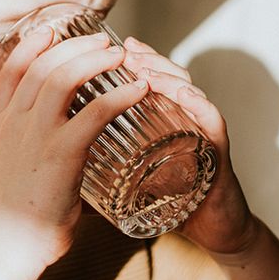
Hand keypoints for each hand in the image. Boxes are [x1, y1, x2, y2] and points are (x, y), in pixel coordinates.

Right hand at [0, 28, 150, 270]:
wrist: (12, 244)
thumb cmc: (21, 210)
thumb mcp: (12, 164)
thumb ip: (27, 140)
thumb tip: (55, 130)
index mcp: (2, 124)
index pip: (12, 70)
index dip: (32, 44)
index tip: (53, 29)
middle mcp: (15, 123)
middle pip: (44, 65)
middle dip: (76, 45)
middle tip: (104, 41)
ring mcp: (36, 137)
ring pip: (64, 79)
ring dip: (95, 61)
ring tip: (121, 56)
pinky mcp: (61, 155)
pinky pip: (94, 113)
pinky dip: (119, 95)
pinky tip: (138, 90)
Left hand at [121, 37, 258, 255]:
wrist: (211, 232)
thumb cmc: (171, 203)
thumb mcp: (130, 180)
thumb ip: (101, 167)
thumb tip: (58, 165)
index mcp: (163, 121)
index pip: (148, 79)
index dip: (132, 60)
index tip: (105, 47)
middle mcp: (185, 118)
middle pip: (168, 76)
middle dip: (146, 60)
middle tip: (124, 51)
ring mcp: (203, 132)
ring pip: (190, 92)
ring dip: (168, 77)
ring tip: (146, 70)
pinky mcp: (220, 153)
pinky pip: (213, 123)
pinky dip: (201, 106)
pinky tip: (185, 95)